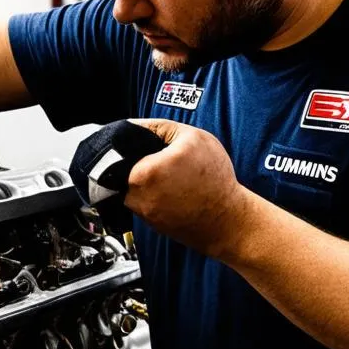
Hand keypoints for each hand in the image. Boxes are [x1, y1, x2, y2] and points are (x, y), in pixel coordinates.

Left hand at [124, 119, 247, 258]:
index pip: (122, 148)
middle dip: (141, 159)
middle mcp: (136, 195)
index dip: (138, 141)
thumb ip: (159, 127)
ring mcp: (141, 211)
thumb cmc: (215, 181)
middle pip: (124, 167)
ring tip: (172, 177)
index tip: (153, 144)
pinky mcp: (148, 222)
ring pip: (130, 184)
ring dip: (146, 177)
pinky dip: (153, 192)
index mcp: (144, 172)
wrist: (226, 221)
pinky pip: (141, 199)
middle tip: (166, 160)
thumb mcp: (193, 138)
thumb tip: (136, 126)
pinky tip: (173, 191)